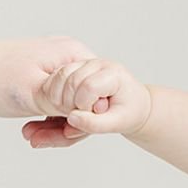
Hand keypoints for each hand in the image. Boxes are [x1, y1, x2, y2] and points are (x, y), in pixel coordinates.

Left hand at [0, 36, 107, 141]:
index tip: (71, 130)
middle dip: (70, 123)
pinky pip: (57, 104)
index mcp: (71, 53)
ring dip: (57, 125)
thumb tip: (98, 113)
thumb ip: (70, 103)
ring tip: (36, 137)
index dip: (90, 113)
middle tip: (49, 139)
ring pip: (71, 105)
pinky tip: (35, 131)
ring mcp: (54, 69)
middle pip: (86, 99)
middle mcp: (66, 58)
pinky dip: (48, 119)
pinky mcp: (42, 80)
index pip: (99, 88)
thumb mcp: (36, 93)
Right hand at [22, 58, 151, 148]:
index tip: (93, 115)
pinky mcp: (75, 67)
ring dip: (60, 99)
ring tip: (75, 111)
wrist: (132, 105)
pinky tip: (66, 105)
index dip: (84, 105)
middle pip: (71, 80)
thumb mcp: (117, 124)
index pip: (89, 87)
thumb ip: (95, 124)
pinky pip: (55, 78)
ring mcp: (85, 63)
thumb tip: (71, 118)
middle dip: (71, 103)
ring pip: (60, 77)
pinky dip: (55, 94)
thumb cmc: (128, 113)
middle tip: (83, 115)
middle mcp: (99, 64)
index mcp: (114, 74)